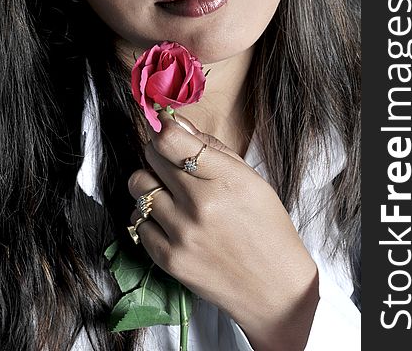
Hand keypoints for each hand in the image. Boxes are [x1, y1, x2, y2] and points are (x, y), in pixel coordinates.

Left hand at [128, 112, 318, 349]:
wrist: (274, 289)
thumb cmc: (267, 228)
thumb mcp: (251, 179)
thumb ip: (212, 148)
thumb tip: (177, 123)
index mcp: (224, 180)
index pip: (170, 140)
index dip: (162, 127)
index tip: (163, 126)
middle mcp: (198, 205)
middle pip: (150, 157)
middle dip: (158, 152)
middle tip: (171, 160)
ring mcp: (180, 234)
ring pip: (137, 186)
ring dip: (150, 182)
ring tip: (170, 191)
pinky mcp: (167, 259)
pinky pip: (137, 220)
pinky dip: (149, 215)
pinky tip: (170, 219)